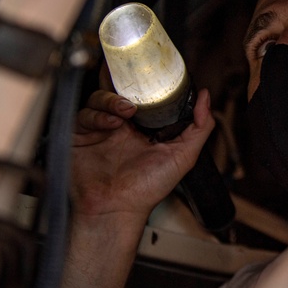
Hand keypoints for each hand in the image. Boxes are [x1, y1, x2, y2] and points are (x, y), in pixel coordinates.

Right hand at [70, 89, 214, 230]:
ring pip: (100, 97)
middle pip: (120, 91)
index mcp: (145, 128)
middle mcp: (123, 126)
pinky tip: (111, 123)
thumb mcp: (184, 156)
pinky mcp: (81, 135)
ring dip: (113, 98)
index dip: (149, 85)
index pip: (145, 97)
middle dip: (126, 84)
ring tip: (126, 109)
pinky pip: (85, 114)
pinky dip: (98, 114)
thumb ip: (200, 127)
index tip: (156, 78)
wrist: (116, 209)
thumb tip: (206, 97)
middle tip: (135, 86)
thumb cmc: (148, 190)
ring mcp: (101, 129)